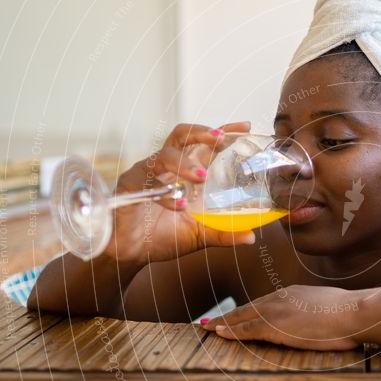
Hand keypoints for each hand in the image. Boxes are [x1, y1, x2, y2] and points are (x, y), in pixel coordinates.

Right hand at [105, 121, 255, 263]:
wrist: (130, 253)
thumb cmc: (161, 237)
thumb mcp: (198, 235)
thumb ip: (223, 233)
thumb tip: (251, 236)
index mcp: (184, 172)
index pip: (204, 145)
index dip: (222, 132)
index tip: (245, 127)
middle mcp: (165, 167)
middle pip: (181, 136)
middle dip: (201, 132)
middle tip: (218, 139)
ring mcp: (146, 173)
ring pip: (164, 155)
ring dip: (184, 163)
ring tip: (201, 177)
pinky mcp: (129, 186)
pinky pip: (146, 183)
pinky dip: (165, 195)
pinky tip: (179, 206)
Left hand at [201, 285, 363, 350]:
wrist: (354, 313)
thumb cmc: (351, 314)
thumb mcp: (330, 309)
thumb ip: (317, 312)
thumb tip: (320, 321)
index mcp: (293, 294)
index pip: (263, 303)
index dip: (245, 310)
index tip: (233, 315)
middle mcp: (281, 298)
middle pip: (247, 308)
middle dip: (227, 316)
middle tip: (209, 322)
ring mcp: (277, 311)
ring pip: (242, 317)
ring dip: (222, 324)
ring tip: (206, 328)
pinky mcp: (276, 325)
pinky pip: (246, 329)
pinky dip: (230, 331)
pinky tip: (218, 334)